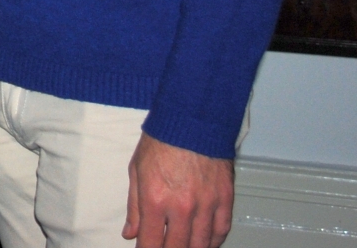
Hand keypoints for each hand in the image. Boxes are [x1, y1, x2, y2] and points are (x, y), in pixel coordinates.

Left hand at [124, 133, 233, 247]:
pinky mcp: (225, 199)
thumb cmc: (160, 142)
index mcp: (155, 200)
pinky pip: (221, 231)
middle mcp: (182, 207)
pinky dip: (213, 241)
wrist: (191, 121)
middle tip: (164, 247)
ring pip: (201, 245)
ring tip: (183, 246)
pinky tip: (204, 243)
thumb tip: (130, 234)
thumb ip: (134, 207)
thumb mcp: (137, 171)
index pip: (151, 243)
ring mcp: (206, 205)